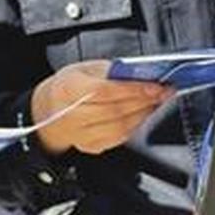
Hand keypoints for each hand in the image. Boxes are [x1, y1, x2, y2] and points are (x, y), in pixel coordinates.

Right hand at [32, 60, 171, 155]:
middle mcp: (70, 115)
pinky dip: (135, 125)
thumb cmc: (69, 86)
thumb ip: (111, 71)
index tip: (155, 85)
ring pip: (120, 127)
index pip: (104, 91)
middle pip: (115, 111)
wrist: (50, 109)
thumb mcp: (86, 68)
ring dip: (143, 114)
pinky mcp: (90, 146)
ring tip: (155, 101)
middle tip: (163, 91)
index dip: (133, 89)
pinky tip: (142, 113)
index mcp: (68, 89)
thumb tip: (141, 74)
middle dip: (144, 101)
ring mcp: (80, 134)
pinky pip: (119, 138)